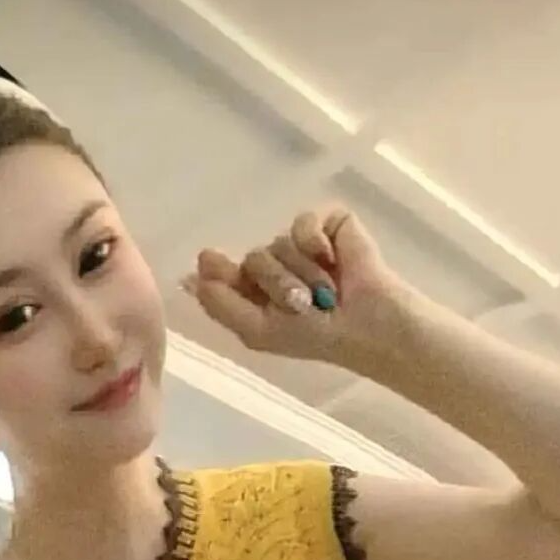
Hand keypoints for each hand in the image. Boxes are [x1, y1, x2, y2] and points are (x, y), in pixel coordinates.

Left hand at [182, 206, 406, 369]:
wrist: (367, 324)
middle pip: (252, 259)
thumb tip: (192, 277)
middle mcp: (274, 266)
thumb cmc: (316, 336)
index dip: (216, 271)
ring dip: (300, 274)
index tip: (208, 262)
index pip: (223, 274)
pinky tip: (331, 259)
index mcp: (255, 294)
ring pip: (277, 244)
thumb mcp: (259, 331)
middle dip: (276, 285)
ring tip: (324, 293)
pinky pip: (303, 223)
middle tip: (301, 306)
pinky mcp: (327, 225)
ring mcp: (300, 244)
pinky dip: (314, 243)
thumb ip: (222, 306)